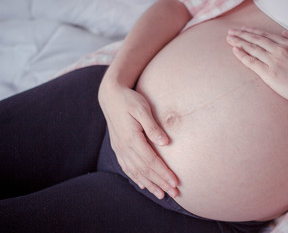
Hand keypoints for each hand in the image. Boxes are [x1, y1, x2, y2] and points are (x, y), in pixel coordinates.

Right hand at [98, 79, 178, 198]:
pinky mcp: (117, 147)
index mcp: (131, 138)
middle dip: (160, 183)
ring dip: (149, 184)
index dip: (163, 173)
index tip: (175, 183)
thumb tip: (165, 143)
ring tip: (161, 194)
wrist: (110, 96)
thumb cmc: (129, 100)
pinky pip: (126, 167)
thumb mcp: (142, 109)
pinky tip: (143, 185)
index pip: (151, 161)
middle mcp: (124, 147)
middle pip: (144, 170)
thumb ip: (152, 127)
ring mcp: (119, 149)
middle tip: (174, 193)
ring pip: (135, 172)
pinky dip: (136, 178)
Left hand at [226, 27, 287, 108]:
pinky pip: (252, 62)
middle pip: (256, 40)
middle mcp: (280, 50)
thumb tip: (283, 33)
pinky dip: (242, 55)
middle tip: (231, 32)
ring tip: (229, 39)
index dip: (253, 32)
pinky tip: (235, 50)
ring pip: (253, 48)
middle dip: (242, 35)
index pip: (266, 35)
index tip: (244, 30)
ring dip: (239, 42)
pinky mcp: (269, 74)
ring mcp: (274, 61)